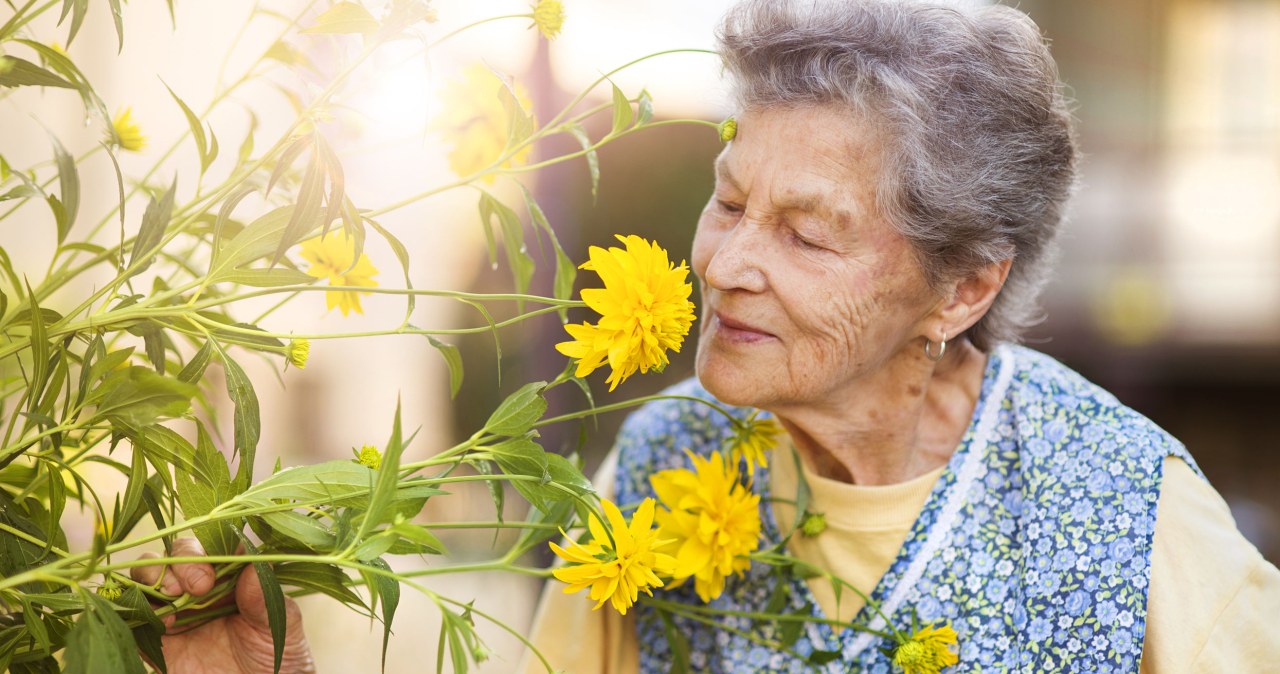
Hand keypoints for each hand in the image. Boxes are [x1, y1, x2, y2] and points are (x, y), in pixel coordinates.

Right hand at [132, 538, 316, 673]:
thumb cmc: (277, 659)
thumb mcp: (281, 626)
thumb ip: (265, 598)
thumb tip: (252, 566)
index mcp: (234, 576)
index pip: (215, 544)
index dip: (209, 549)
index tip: (215, 573)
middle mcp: (202, 588)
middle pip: (176, 553)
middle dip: (180, 562)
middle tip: (197, 587)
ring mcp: (177, 611)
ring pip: (148, 575)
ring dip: (153, 577)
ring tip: (171, 598)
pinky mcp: (157, 639)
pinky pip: (132, 615)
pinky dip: (135, 609)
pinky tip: (162, 624)